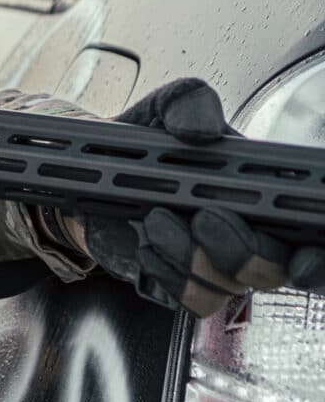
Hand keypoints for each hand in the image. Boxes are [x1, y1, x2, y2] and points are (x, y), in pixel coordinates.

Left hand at [67, 79, 324, 315]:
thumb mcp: (165, 108)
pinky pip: (191, 297)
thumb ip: (189, 104)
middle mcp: (252, 233)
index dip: (316, 254)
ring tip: (155, 216)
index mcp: (265, 191)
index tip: (300, 257)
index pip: (313, 233)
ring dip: (188, 254)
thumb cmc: (148, 141)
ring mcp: (219, 263)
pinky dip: (166, 272)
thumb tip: (201, 130)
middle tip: (203, 215)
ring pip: (226, 284)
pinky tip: (148, 243)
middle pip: (273, 269)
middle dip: (241, 248)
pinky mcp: (184, 283)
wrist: (99, 171)